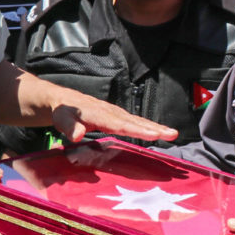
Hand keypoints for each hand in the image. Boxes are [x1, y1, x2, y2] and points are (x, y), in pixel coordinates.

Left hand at [50, 92, 177, 143]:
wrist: (63, 100)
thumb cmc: (63, 111)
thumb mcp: (62, 119)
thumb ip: (70, 127)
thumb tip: (78, 135)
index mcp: (101, 115)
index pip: (122, 124)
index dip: (139, 130)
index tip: (155, 135)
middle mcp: (112, 113)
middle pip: (136, 122)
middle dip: (155, 128)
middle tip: (173, 134)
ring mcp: (115, 114)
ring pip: (138, 121)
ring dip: (155, 127)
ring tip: (172, 134)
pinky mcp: (116, 116)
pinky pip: (134, 122)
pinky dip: (148, 127)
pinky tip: (157, 132)